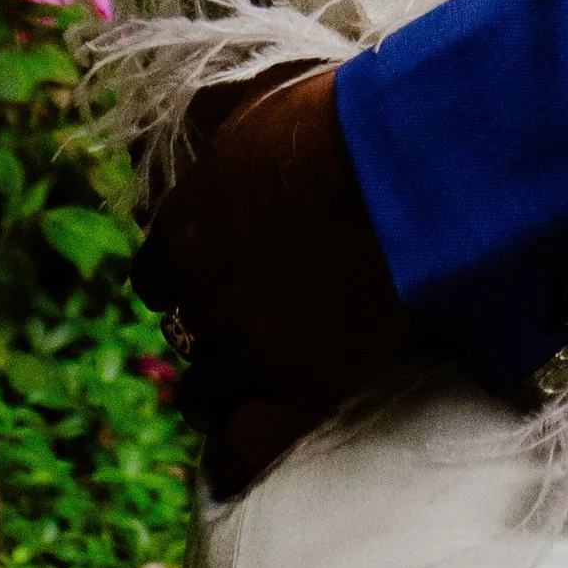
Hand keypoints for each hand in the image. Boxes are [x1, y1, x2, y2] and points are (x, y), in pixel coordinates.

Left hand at [134, 66, 425, 499]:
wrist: (411, 171)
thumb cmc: (343, 121)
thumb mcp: (262, 96)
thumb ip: (214, 113)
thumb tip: (196, 120)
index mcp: (184, 230)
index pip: (156, 274)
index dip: (187, 272)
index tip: (219, 264)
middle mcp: (201, 297)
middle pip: (181, 333)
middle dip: (209, 324)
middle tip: (252, 312)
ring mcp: (248, 350)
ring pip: (201, 394)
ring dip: (217, 388)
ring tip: (245, 383)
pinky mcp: (302, 388)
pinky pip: (246, 448)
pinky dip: (234, 461)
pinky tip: (229, 471)